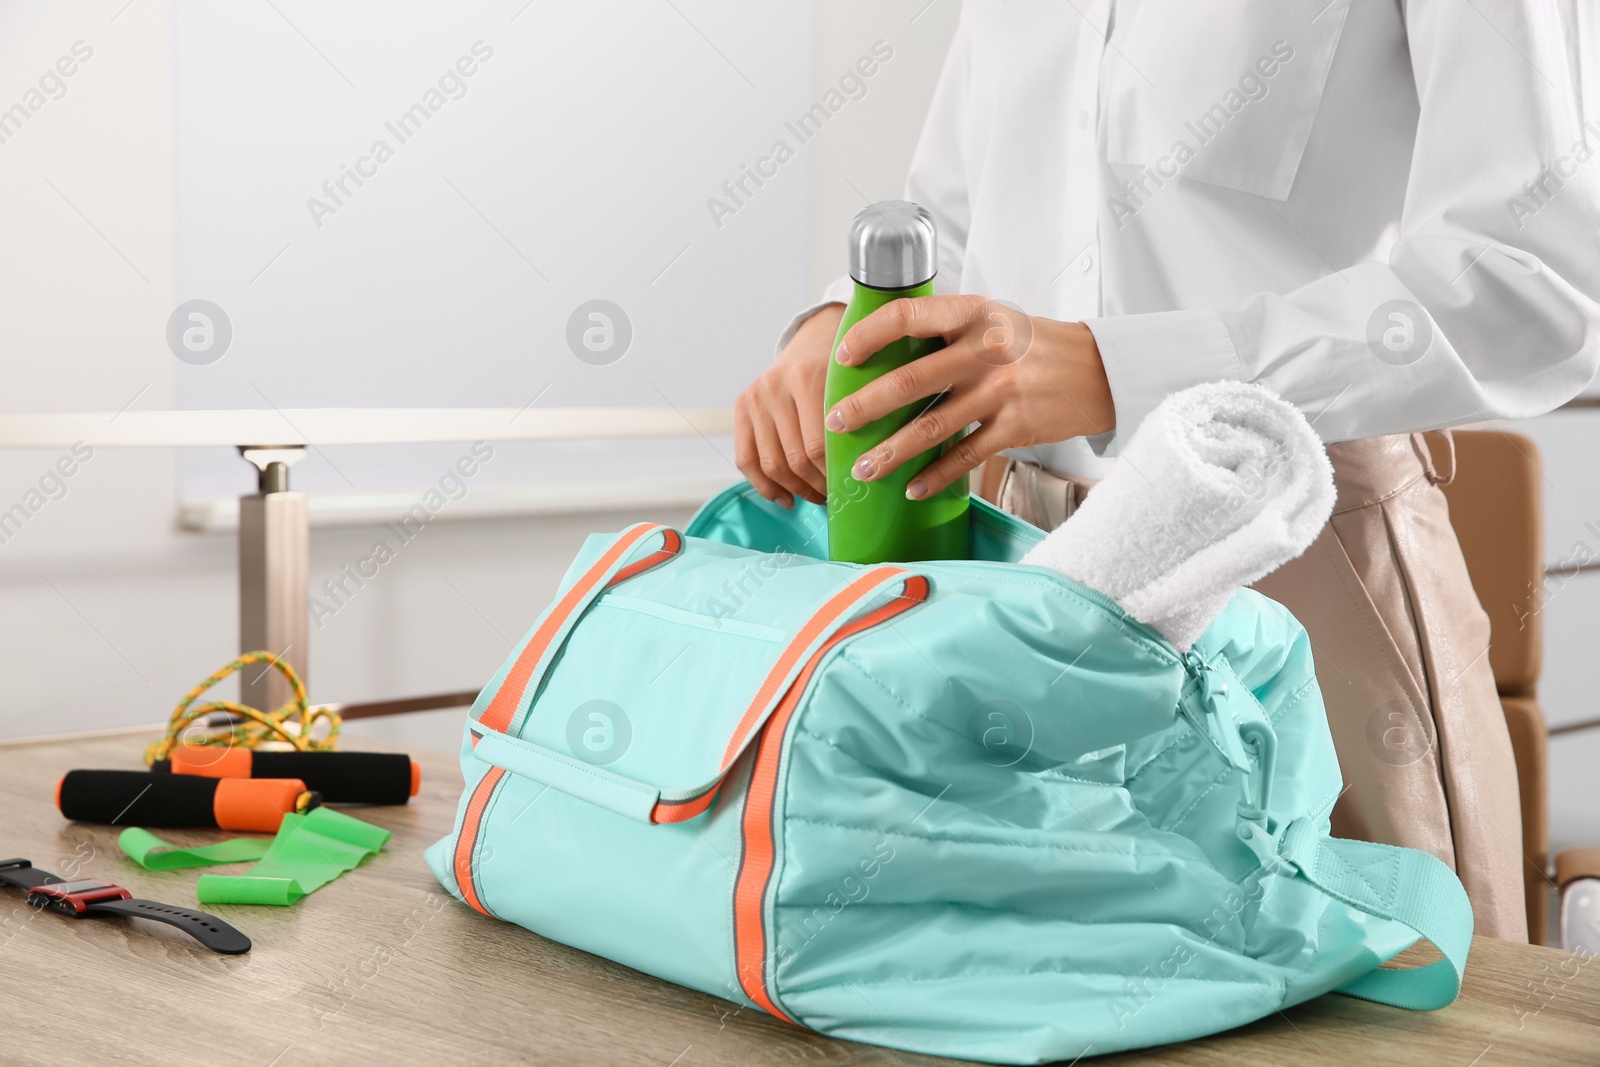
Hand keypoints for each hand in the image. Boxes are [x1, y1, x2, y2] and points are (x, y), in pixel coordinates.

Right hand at [734, 303, 844, 507]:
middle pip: (794, 458)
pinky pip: (746, 458)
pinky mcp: (742, 405)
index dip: (833, 475)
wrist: (814, 339)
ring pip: (771, 463)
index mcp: (807, 378)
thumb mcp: (856, 383)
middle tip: (835, 497)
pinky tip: (785, 498)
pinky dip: (764, 486)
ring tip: (815, 498)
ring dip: (795, 490)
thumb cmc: (844, 369)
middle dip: (817, 486)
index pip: (818, 446)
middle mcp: (776, 385)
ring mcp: (756, 396)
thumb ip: (860, 417)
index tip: (849, 488)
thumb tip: (865, 473)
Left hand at [824, 295, 1114, 498]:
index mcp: (973, 313)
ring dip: (892, 452)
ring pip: (932, 427)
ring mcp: (1001, 391)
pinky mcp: (1016, 428)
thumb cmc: (1031, 344)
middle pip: (910, 381)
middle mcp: (985, 350)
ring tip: (863, 468)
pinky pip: (965, 457)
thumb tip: (881, 353)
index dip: (869, 336)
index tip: (842, 358)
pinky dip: (936, 476)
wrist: (1098, 370)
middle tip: (834, 424)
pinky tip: (912, 489)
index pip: (908, 317)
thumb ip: (945, 331)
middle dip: (865, 406)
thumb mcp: (991, 318)